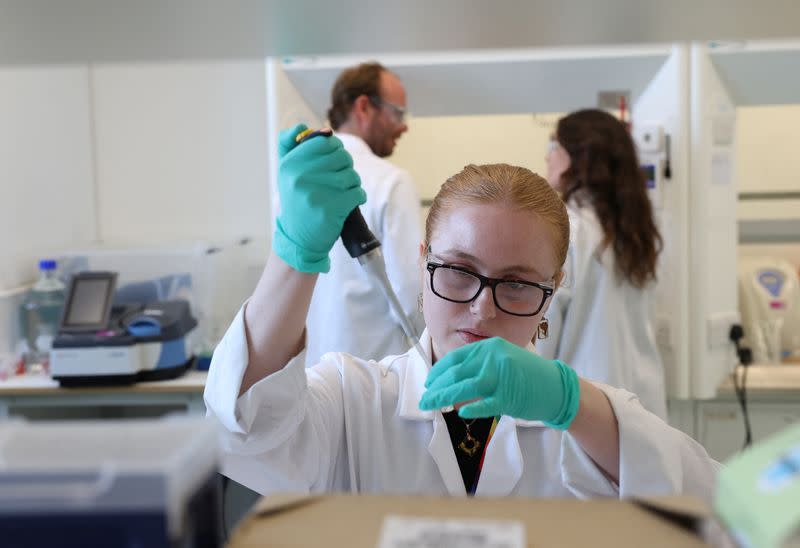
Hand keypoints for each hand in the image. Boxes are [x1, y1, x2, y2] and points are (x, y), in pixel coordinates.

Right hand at [273, 124, 365, 272]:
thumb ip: (291, 145)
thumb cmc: (297, 200)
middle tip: (340, 179)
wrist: (299, 238)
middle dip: (346, 166)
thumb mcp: (287, 172)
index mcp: (290, 164)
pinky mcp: (330, 210)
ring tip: (343, 192)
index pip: (324, 141)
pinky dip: (357, 197)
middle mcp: (300, 176)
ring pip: (351, 175)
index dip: (335, 148)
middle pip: (341, 157)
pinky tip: (349, 202)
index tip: (334, 159)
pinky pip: (357, 193)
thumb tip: (308, 126)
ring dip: (353, 183)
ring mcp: (315, 193)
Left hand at [418, 337, 580, 428]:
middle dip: (436, 387)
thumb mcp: (501, 361)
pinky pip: (485, 403)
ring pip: (465, 387)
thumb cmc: (526, 375)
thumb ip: (478, 367)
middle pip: (457, 373)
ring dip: (444, 397)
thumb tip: (449, 382)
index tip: (429, 383)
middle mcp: (494, 358)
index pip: (456, 358)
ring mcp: (502, 376)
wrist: (557, 387)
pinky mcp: (510, 396)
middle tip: (424, 399)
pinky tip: (460, 412)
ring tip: (431, 406)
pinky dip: (471, 408)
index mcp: (490, 347)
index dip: (439, 371)